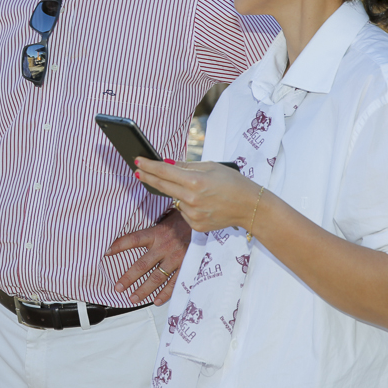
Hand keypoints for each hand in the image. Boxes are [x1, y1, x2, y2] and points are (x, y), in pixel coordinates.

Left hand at [105, 209, 190, 304]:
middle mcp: (164, 246)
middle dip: (129, 278)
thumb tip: (134, 233)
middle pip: (142, 265)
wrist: (205, 223)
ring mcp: (176, 258)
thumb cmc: (183, 220)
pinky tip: (156, 301)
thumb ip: (152, 228)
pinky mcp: (186, 265)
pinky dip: (165, 294)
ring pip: (157, 278)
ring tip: (133, 298)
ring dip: (144, 290)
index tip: (106, 252)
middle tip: (119, 288)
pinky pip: (174, 283)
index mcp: (157, 233)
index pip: (134, 239)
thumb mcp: (166, 218)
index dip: (119, 245)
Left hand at [134, 158, 259, 233]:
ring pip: (175, 199)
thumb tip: (166, 164)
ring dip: (177, 192)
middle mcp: (191, 199)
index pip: (164, 172)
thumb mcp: (211, 167)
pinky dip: (188, 205)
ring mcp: (193, 215)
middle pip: (162, 186)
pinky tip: (203, 203)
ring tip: (198, 189)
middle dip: (148, 177)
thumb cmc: (233, 182)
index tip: (137, 161)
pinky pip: (184, 212)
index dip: (148, 166)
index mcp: (195, 181)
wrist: (250, 207)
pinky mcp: (196, 226)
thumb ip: (187, 166)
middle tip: (138, 171)